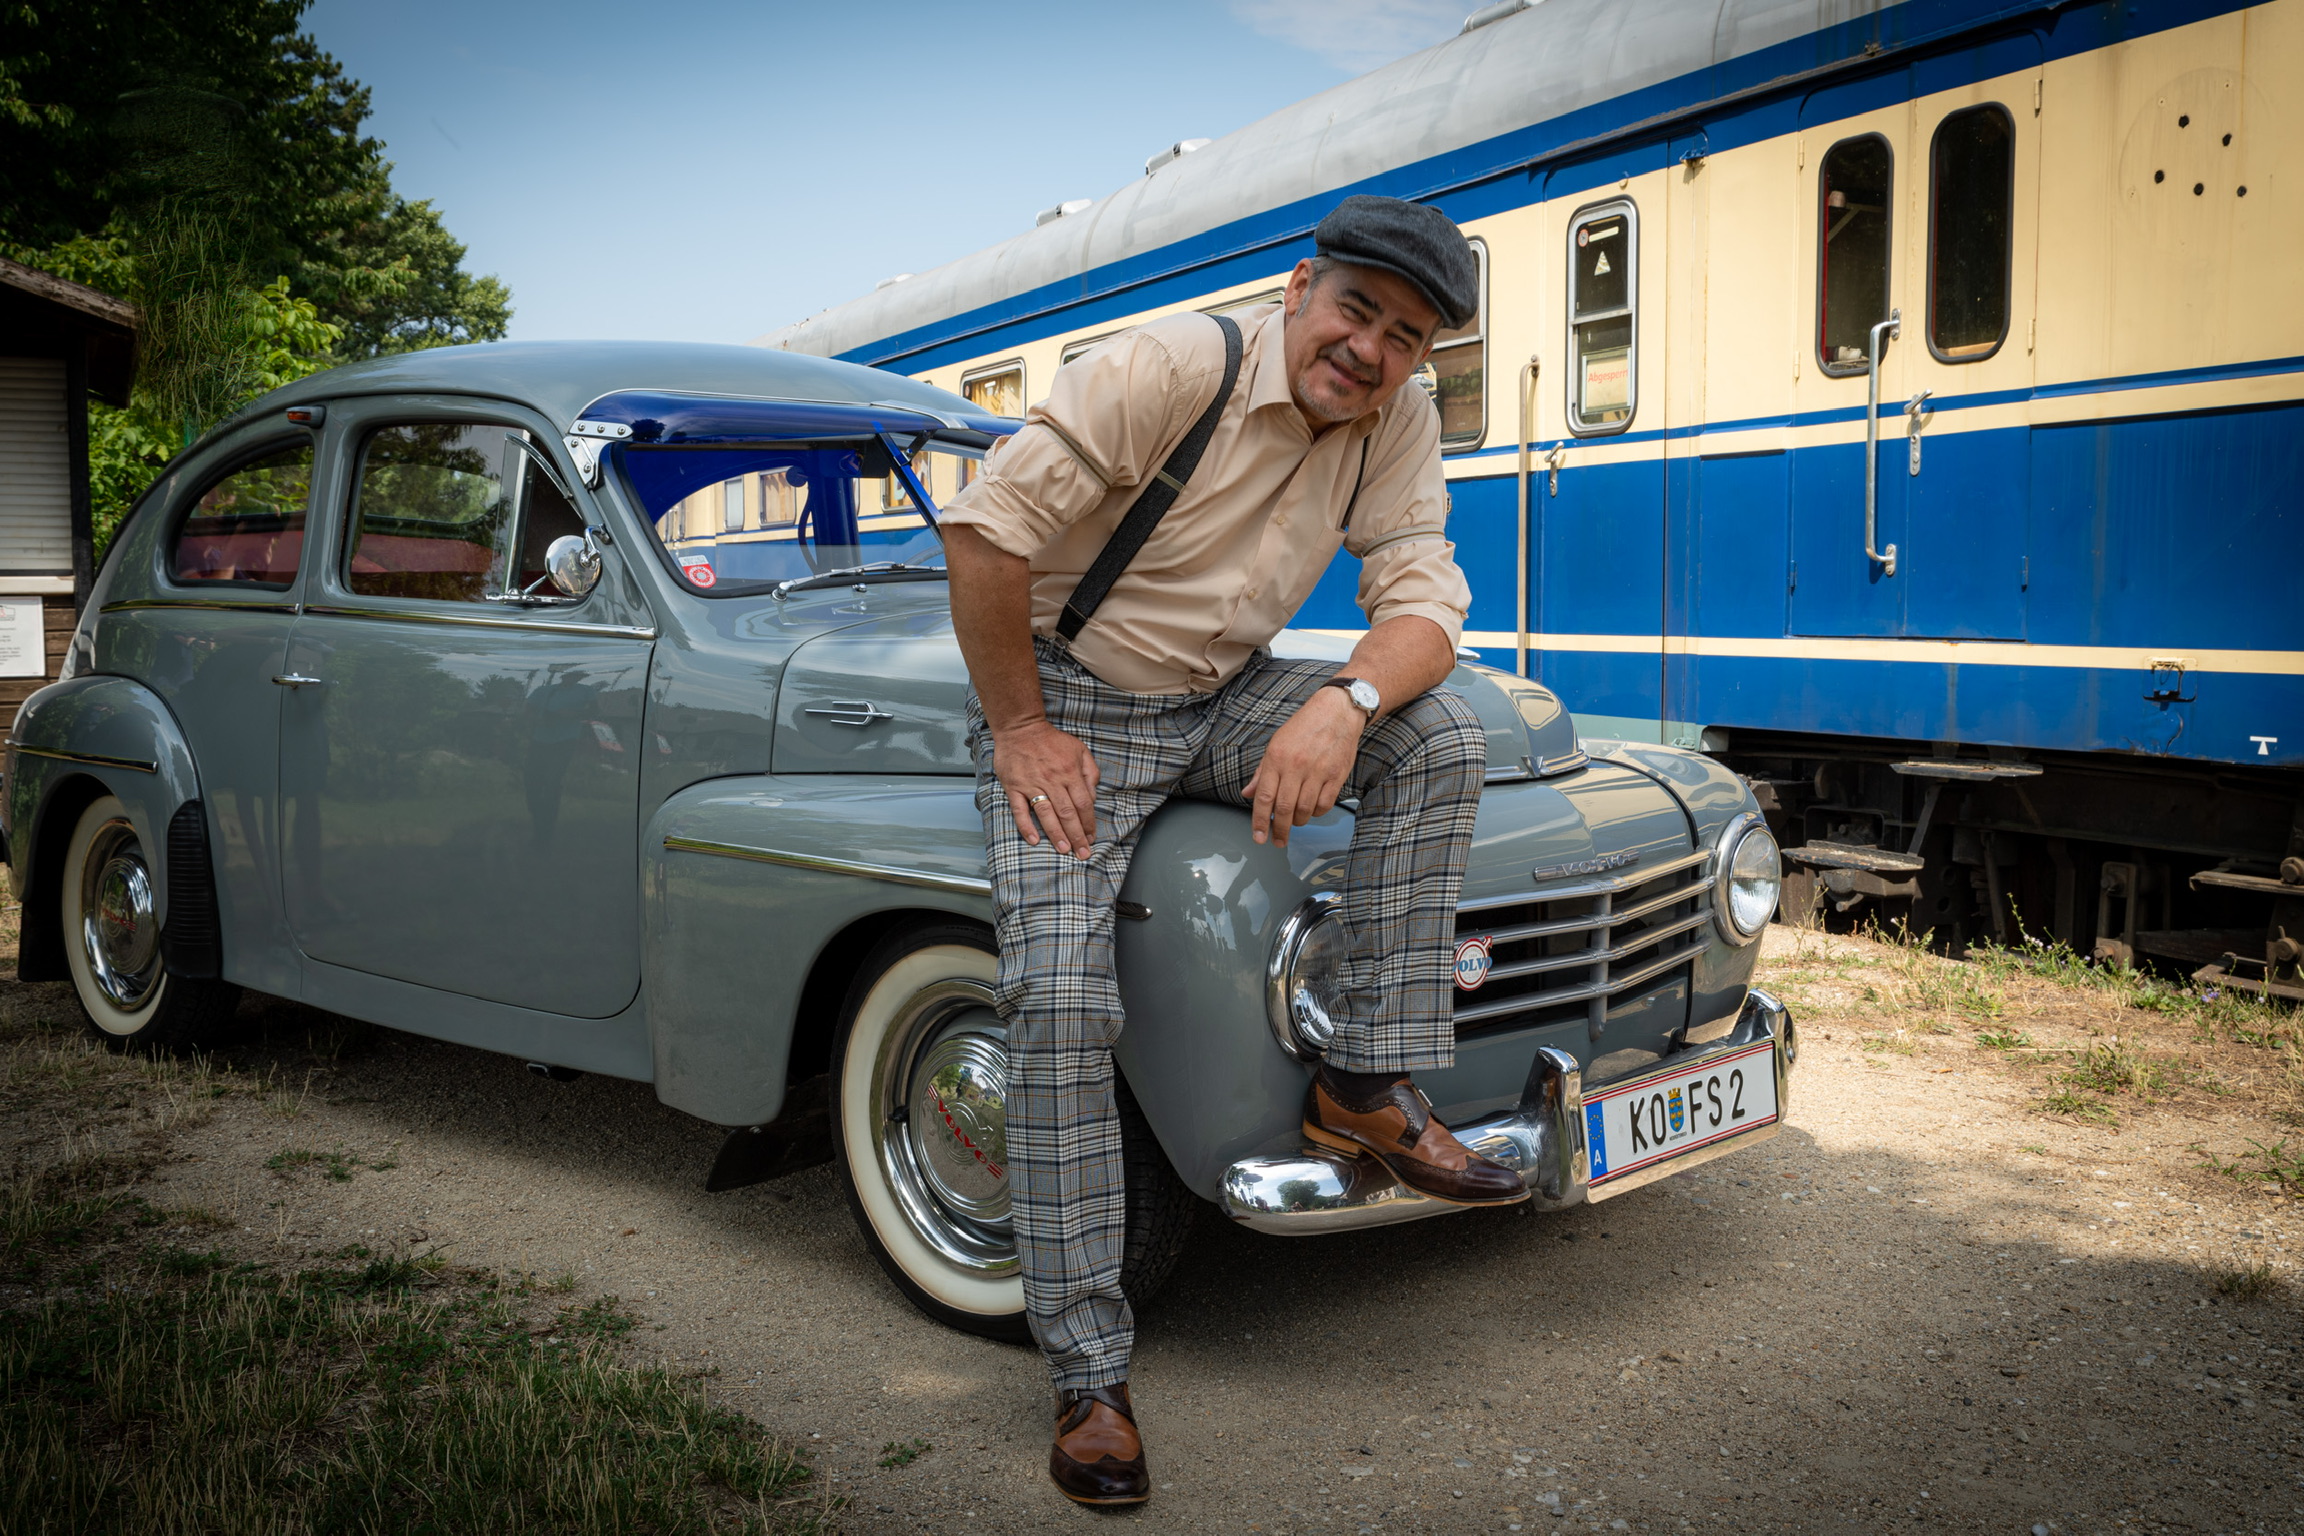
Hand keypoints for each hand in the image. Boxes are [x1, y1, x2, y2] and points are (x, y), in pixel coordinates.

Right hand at [994, 720, 1100, 857]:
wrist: (1021, 728)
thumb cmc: (1051, 740)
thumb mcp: (1079, 749)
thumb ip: (1090, 772)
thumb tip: (1093, 796)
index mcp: (1070, 772)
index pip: (1083, 804)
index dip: (1088, 823)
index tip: (1091, 838)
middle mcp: (1052, 780)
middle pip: (1068, 813)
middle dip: (1076, 836)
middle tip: (1082, 854)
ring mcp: (1032, 785)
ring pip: (1047, 814)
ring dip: (1056, 835)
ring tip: (1064, 850)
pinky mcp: (1014, 787)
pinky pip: (1020, 810)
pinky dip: (1026, 826)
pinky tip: (1034, 840)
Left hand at [1244, 688, 1363, 846]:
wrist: (1337, 712)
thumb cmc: (1304, 727)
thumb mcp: (1276, 744)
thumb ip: (1262, 772)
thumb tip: (1248, 794)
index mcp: (1277, 758)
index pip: (1264, 797)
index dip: (1259, 821)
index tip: (1258, 837)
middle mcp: (1296, 766)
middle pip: (1284, 808)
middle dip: (1279, 830)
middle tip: (1278, 841)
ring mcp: (1318, 771)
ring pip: (1304, 810)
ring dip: (1298, 822)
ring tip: (1294, 821)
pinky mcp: (1336, 776)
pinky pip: (1324, 804)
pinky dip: (1316, 813)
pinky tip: (1311, 810)